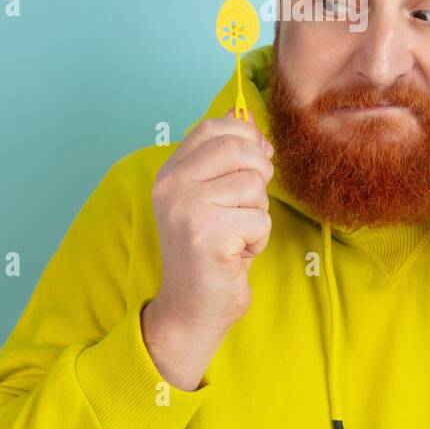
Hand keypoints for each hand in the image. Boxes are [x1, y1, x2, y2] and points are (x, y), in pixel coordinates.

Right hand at [143, 107, 273, 388]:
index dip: (245, 136)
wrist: (192, 307)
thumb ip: (221, 161)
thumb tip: (248, 121)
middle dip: (259, 174)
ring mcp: (186, 209)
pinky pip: (259, 218)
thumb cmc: (210, 250)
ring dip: (258, 212)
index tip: (257, 159)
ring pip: (254, 185)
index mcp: (170, 172)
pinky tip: (238, 253)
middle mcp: (171, 186)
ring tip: (238, 233)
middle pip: (238, 149)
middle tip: (250, 203)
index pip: (212, 128)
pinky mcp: (207, 235)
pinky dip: (259, 239)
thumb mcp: (209, 196)